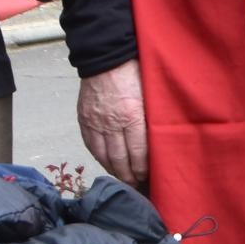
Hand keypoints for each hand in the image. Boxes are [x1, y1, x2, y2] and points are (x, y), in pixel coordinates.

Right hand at [77, 61, 146, 184]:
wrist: (106, 57)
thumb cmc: (135, 73)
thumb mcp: (151, 94)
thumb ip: (152, 118)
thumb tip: (160, 141)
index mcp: (132, 116)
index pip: (139, 154)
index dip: (144, 170)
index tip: (149, 177)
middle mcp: (112, 123)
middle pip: (121, 160)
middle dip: (130, 176)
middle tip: (137, 186)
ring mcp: (95, 123)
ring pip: (104, 156)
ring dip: (115, 171)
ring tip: (124, 180)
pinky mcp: (84, 120)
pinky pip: (91, 146)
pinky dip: (100, 158)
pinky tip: (107, 164)